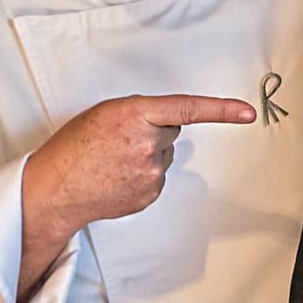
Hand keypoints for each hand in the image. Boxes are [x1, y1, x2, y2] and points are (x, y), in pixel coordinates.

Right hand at [17, 93, 254, 302]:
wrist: (55, 189)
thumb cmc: (73, 148)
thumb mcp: (104, 114)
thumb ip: (139, 114)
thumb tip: (162, 123)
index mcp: (134, 115)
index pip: (187, 109)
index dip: (222, 110)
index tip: (247, 113)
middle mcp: (148, 144)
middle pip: (172, 130)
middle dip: (154, 131)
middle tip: (121, 140)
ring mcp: (151, 172)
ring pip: (164, 155)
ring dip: (146, 154)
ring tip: (114, 161)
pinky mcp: (151, 193)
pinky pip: (156, 176)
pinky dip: (142, 175)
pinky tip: (117, 177)